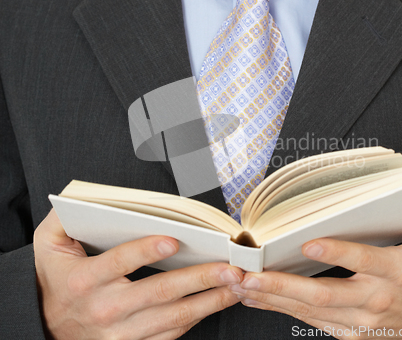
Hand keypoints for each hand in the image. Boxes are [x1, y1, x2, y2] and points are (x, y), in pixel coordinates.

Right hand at [34, 209, 242, 339]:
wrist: (44, 325)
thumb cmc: (55, 278)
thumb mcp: (48, 243)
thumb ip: (62, 217)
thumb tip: (80, 198)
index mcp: (85, 280)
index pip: (119, 263)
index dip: (146, 251)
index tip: (174, 240)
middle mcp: (105, 309)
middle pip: (158, 293)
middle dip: (199, 278)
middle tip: (229, 268)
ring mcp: (120, 333)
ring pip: (172, 318)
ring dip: (208, 301)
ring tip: (235, 285)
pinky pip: (170, 334)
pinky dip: (196, 318)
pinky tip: (217, 301)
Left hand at [229, 198, 401, 338]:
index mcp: (397, 271)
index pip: (365, 261)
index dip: (337, 253)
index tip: (308, 243)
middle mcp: (377, 300)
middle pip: (325, 294)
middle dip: (282, 285)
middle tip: (250, 275)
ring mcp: (361, 322)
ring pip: (311, 311)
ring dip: (273, 298)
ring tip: (241, 285)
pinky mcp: (350, 333)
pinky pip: (310, 322)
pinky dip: (281, 309)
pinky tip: (256, 298)